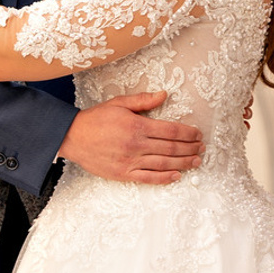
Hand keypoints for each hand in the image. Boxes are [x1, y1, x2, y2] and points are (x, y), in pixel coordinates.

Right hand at [59, 92, 203, 184]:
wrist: (72, 137)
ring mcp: (130, 161)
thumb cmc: (96, 119)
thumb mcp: (119, 103)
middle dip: (189, 148)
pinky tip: (176, 176)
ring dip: (183, 163)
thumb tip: (164, 95)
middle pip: (170, 148)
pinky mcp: (123, 173)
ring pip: (163, 163)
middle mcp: (136, 144)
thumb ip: (143, 100)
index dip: (187, 133)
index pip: (170, 130)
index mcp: (137, 126)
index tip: (197, 134)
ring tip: (196, 161)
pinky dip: (164, 178)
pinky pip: (148, 178)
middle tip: (201, 148)